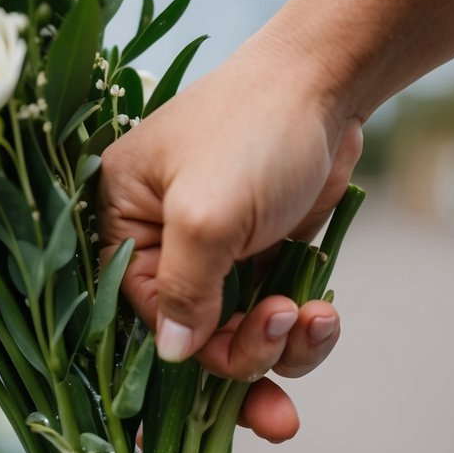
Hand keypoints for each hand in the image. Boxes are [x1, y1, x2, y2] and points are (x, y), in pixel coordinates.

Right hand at [97, 36, 362, 441]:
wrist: (330, 81)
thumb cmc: (254, 128)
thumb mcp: (207, 213)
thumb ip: (182, 290)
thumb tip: (171, 354)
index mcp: (122, 229)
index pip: (139, 318)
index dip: (184, 356)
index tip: (232, 360)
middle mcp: (161, 251)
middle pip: (189, 344)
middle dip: (241, 365)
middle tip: (281, 371)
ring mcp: (216, 262)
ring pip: (238, 343)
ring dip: (279, 351)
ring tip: (315, 320)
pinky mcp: (262, 264)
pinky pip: (275, 326)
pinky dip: (303, 333)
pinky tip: (326, 314)